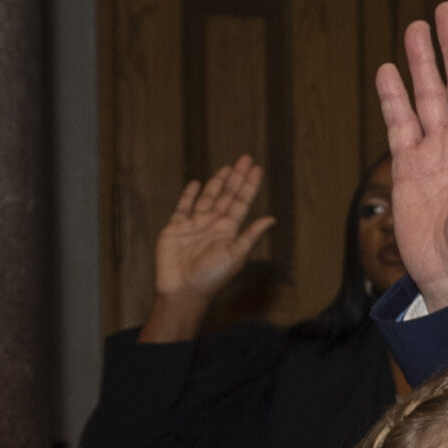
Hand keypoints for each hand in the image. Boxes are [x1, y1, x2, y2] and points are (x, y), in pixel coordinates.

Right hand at [142, 158, 273, 342]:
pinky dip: (189, 195)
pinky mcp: (175, 228)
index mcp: (229, 231)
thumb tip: (272, 219)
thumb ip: (251, 236)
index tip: (256, 169)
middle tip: (245, 158)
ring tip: (227, 168)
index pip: (242, 203)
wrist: (182, 289)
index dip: (249, 186)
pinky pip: (183, 207)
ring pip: (207, 198)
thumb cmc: (211, 277)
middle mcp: (213, 225)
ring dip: (217, 183)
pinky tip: (196, 183)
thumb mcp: (235, 256)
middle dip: (236, 178)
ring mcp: (194, 225)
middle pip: (227, 196)